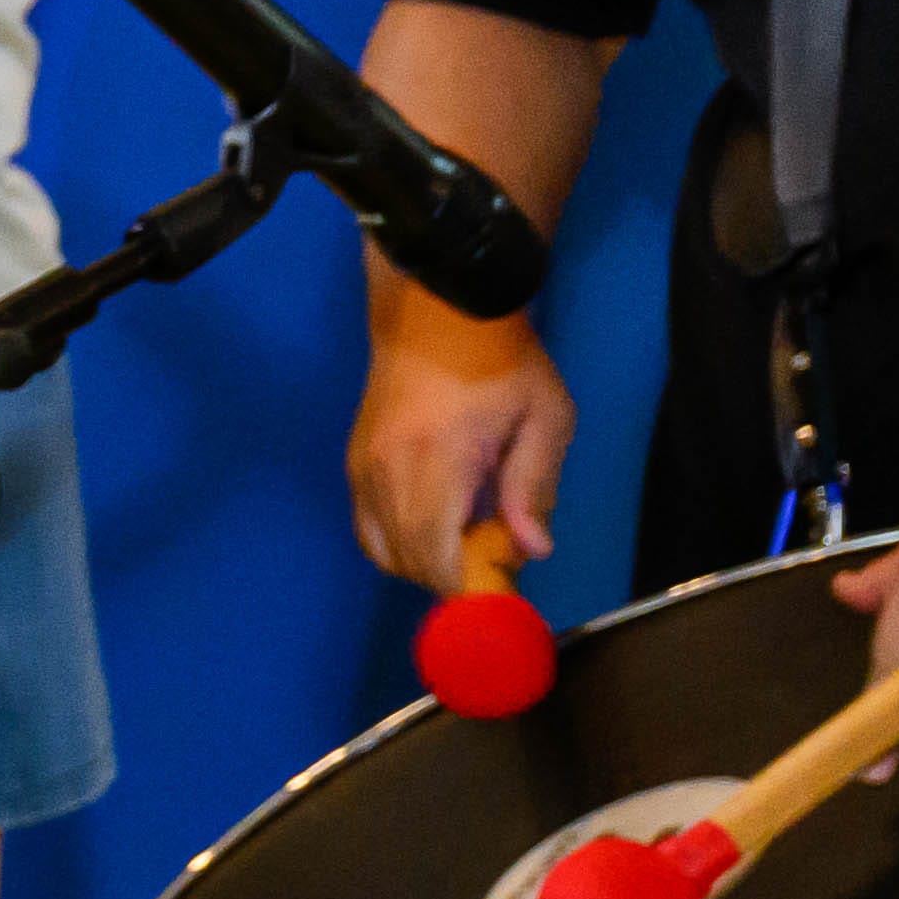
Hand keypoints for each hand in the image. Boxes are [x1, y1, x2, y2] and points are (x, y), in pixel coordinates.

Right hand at [350, 327, 564, 589]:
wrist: (437, 312)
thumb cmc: (503, 361)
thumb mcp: (544, 417)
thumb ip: (534, 486)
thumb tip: (532, 550)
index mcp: (436, 459)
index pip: (434, 554)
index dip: (466, 584)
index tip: (503, 586)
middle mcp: (385, 471)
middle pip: (407, 560)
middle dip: (452, 575)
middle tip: (497, 557)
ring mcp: (361, 469)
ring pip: (381, 550)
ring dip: (426, 561)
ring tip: (470, 538)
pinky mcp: (353, 464)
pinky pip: (368, 528)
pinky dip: (400, 543)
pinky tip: (439, 523)